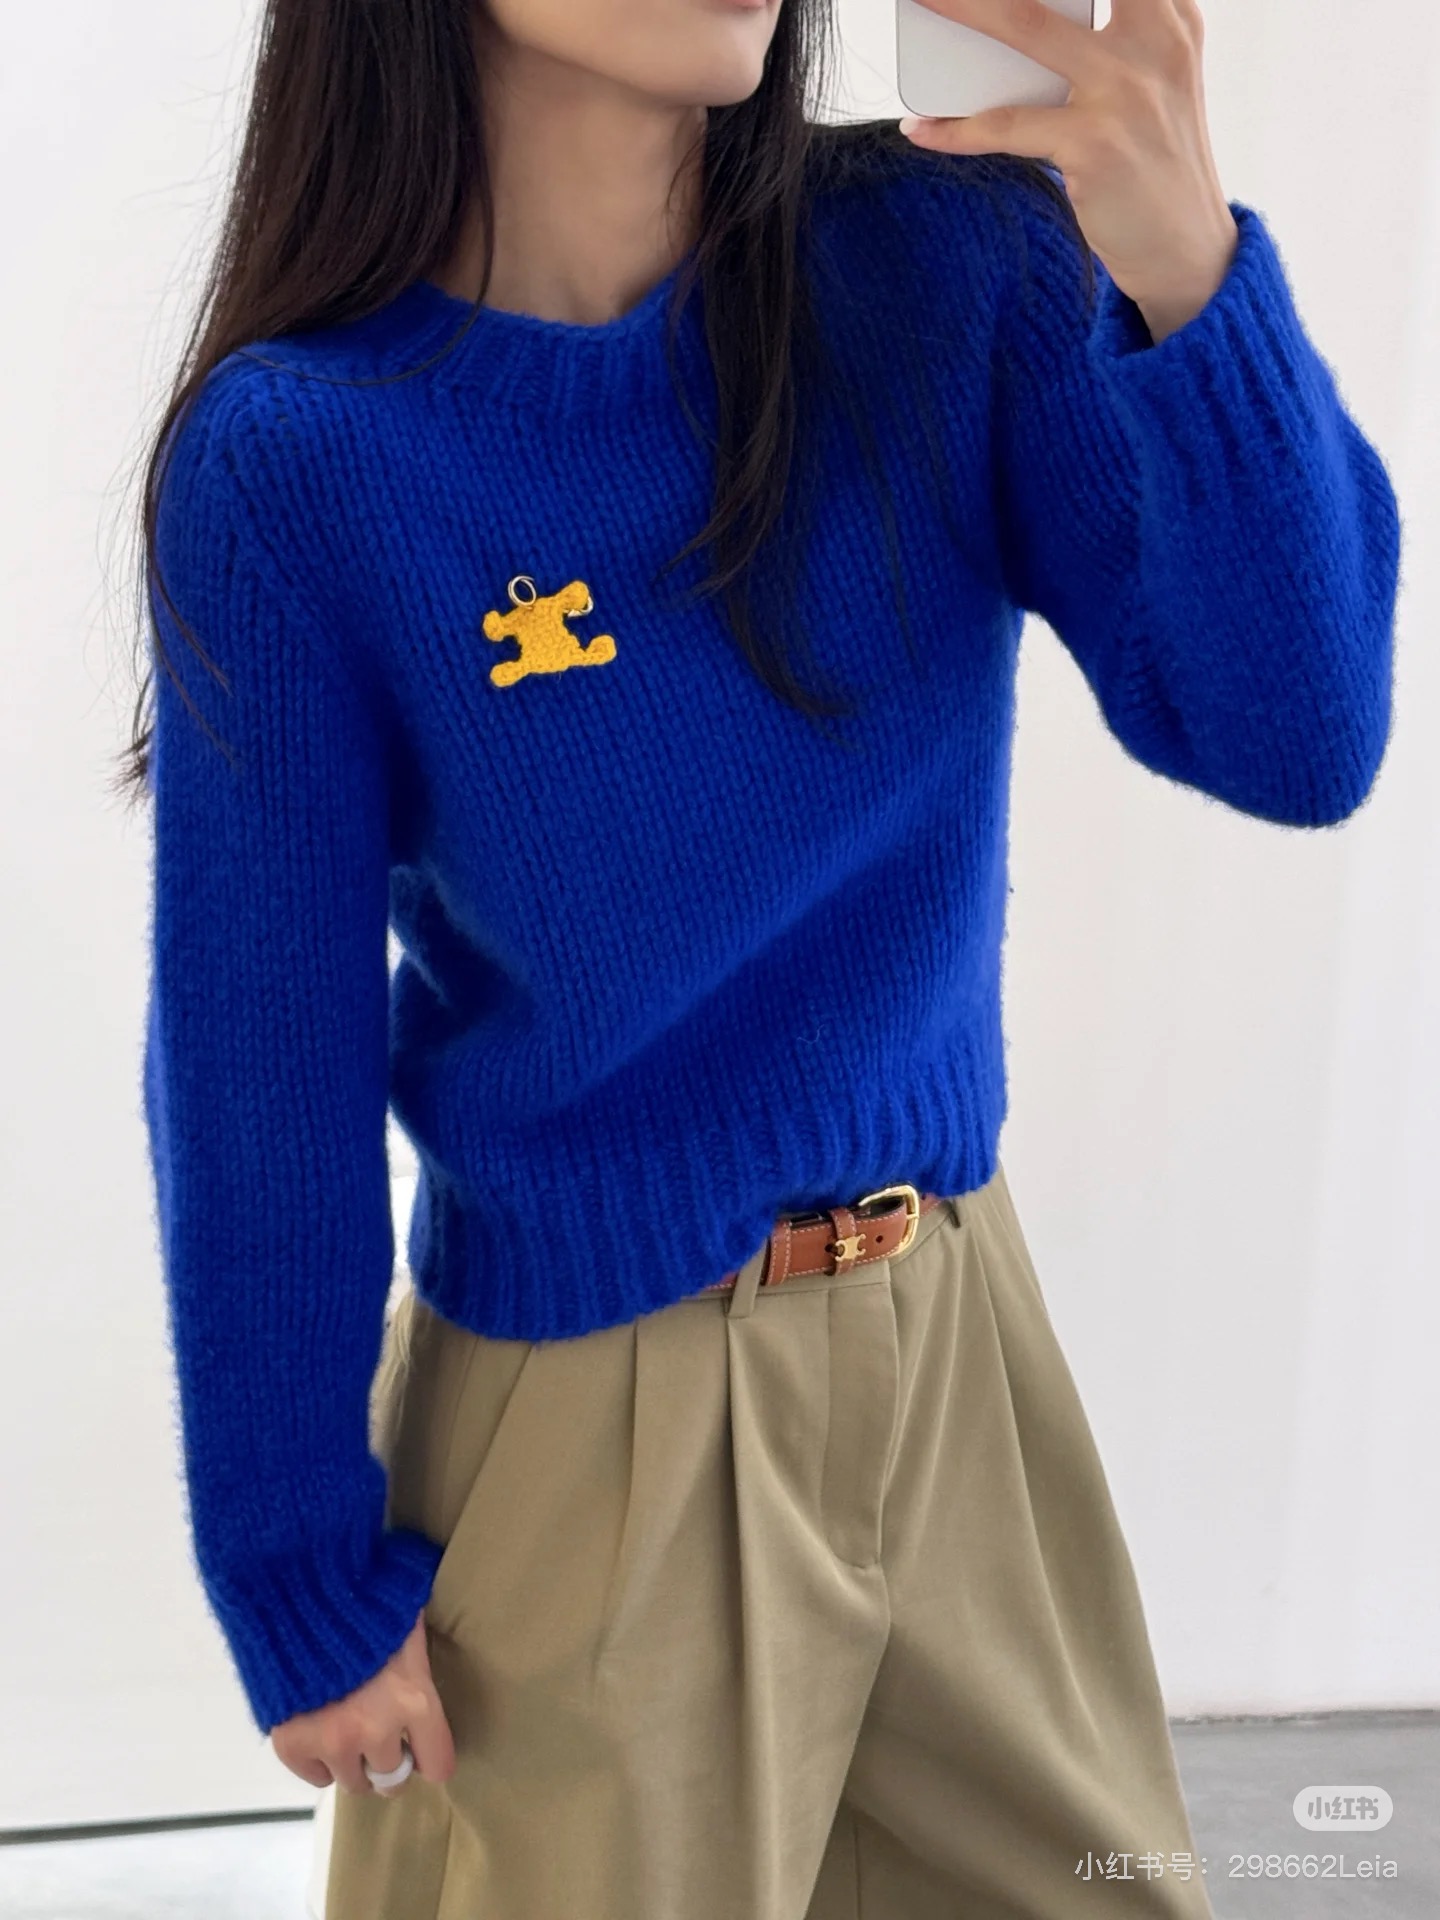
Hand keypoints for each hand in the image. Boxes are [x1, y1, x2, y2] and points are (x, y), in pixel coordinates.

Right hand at [269, 1610, 455, 1795]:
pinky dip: (319, 1759)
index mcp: (414, 1700)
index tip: (422, 1747)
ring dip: (354, 1761)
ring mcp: (331, 1742)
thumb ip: (420, 1664)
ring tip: (348, 1729)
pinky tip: (319, 1727)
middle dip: (390, 1762)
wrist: (298, 1588)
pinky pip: (317, 1776)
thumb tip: (436, 1674)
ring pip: (353, 1781)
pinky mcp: (292, 1744)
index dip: (430, 1756)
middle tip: (382, 1740)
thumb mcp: (409, 1625)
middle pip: (392, 1779)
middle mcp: (375, 1730)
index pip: (437, 1764)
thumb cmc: (366, 1598)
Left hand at [899, 0, 1239, 338]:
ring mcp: (1125, 93)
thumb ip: (1108, 35)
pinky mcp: (1094, 147)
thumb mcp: (1149, 81)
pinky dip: (957, 129)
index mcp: (1172, 15)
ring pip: (1025, 29)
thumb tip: (1014, 18)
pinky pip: (1006, 128)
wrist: (1186, 249)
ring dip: (962, 10)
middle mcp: (1155, 41)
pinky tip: (923, 128)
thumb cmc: (1154, 160)